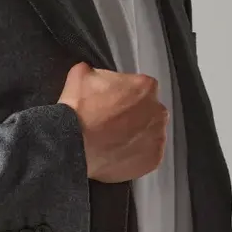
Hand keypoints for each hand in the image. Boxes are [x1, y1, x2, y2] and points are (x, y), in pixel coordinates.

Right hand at [57, 61, 168, 182]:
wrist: (72, 144)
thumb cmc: (79, 111)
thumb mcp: (81, 74)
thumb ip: (97, 71)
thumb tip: (93, 74)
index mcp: (146, 87)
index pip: (140, 88)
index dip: (124, 95)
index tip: (112, 103)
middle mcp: (158, 111)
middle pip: (149, 112)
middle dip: (133, 117)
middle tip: (111, 125)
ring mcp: (158, 137)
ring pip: (149, 134)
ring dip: (136, 137)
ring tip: (113, 142)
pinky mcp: (153, 159)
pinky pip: (147, 156)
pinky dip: (135, 156)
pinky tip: (118, 154)